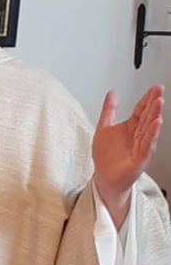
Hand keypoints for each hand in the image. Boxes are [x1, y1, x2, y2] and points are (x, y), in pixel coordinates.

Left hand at [92, 84, 163, 227]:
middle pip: (148, 116)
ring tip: (159, 102)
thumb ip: (109, 110)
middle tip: (159, 90)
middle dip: (153, 103)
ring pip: (150, 128)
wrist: (105, 177)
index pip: (141, 110)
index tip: (155, 87)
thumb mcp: (104, 128)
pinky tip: (156, 123)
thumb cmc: (106, 156)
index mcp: (131, 127)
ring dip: (155, 115)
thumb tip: (112, 93)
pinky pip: (147, 144)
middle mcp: (138, 135)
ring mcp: (141, 145)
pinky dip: (152, 133)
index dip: (147, 98)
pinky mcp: (140, 157)